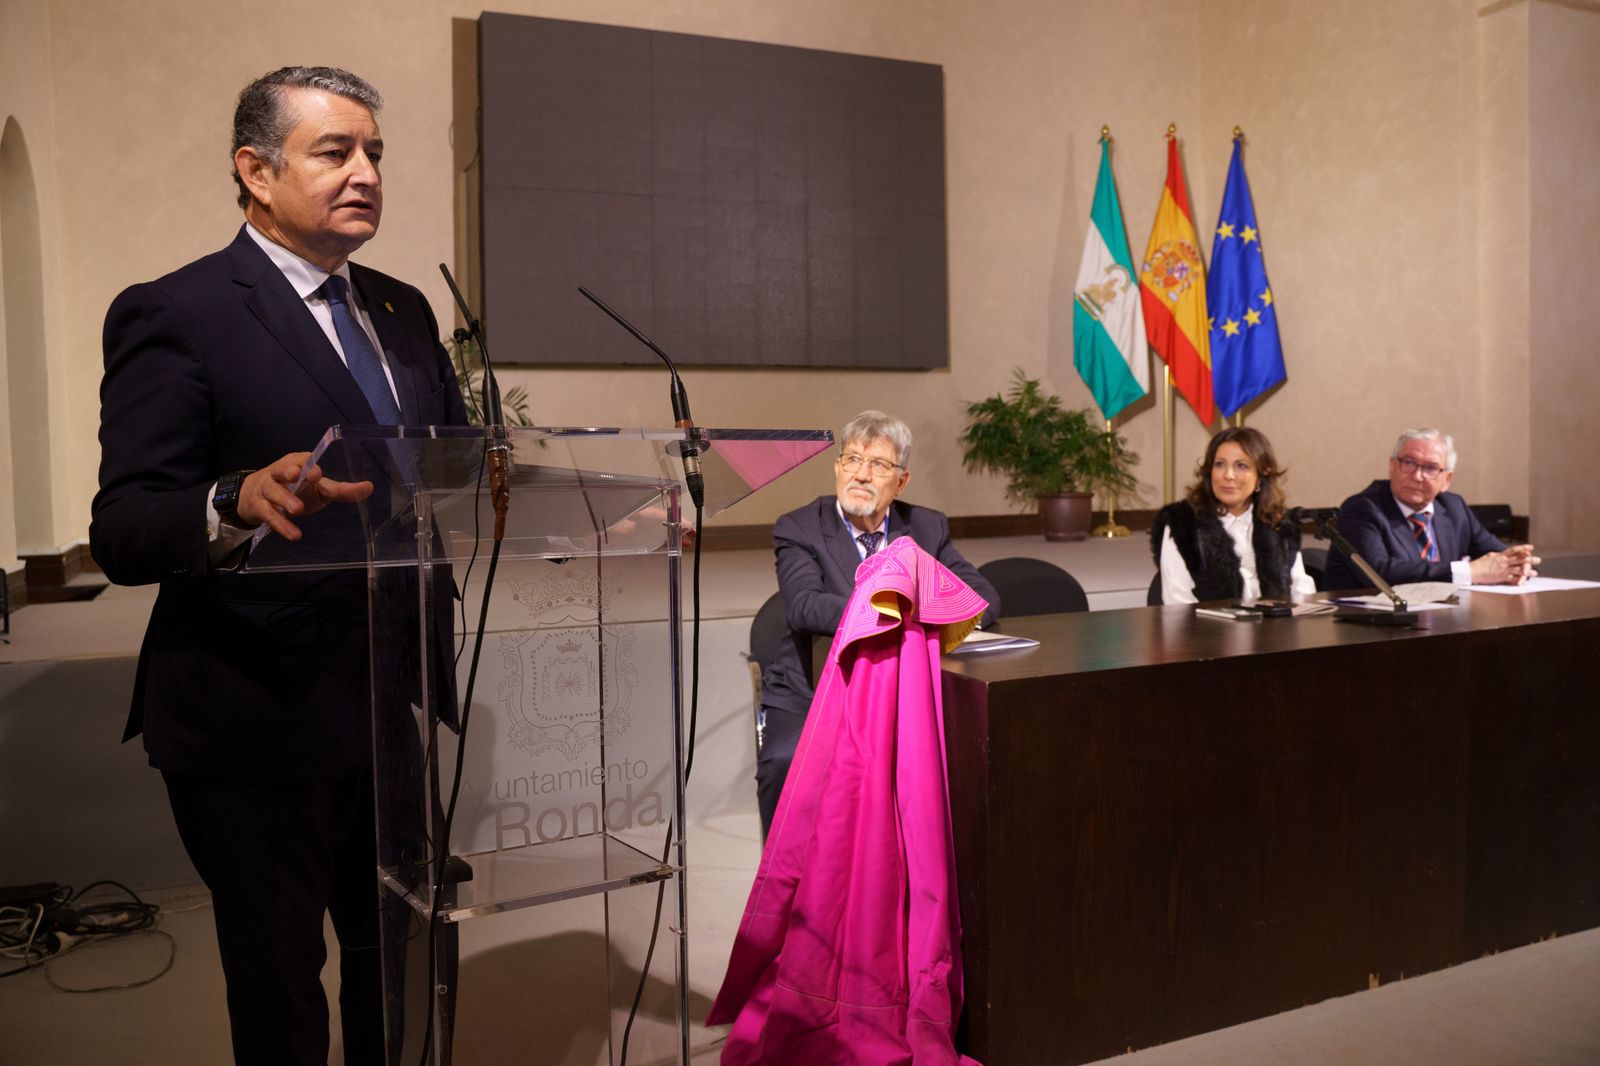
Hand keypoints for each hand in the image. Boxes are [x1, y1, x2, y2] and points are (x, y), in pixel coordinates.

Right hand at [236, 451, 373, 540]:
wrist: (254, 498)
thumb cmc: (294, 489)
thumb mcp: (318, 488)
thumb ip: (340, 489)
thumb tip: (368, 487)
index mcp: (295, 464)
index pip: (300, 459)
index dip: (307, 464)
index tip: (316, 474)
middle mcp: (278, 473)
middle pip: (280, 469)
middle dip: (288, 472)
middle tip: (297, 477)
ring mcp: (266, 489)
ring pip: (272, 492)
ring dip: (284, 500)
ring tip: (297, 510)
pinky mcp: (258, 506)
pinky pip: (268, 514)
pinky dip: (281, 524)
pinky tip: (294, 534)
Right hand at [1468, 543, 1540, 585]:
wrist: (1472, 571)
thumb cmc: (1479, 564)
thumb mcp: (1489, 556)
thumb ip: (1497, 556)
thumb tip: (1500, 554)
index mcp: (1500, 555)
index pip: (1514, 550)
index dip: (1523, 548)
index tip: (1531, 547)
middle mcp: (1503, 562)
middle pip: (1519, 559)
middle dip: (1530, 560)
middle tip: (1538, 560)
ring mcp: (1503, 569)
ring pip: (1518, 569)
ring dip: (1528, 571)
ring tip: (1535, 572)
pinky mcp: (1501, 577)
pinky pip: (1512, 579)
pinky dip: (1519, 580)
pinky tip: (1525, 581)